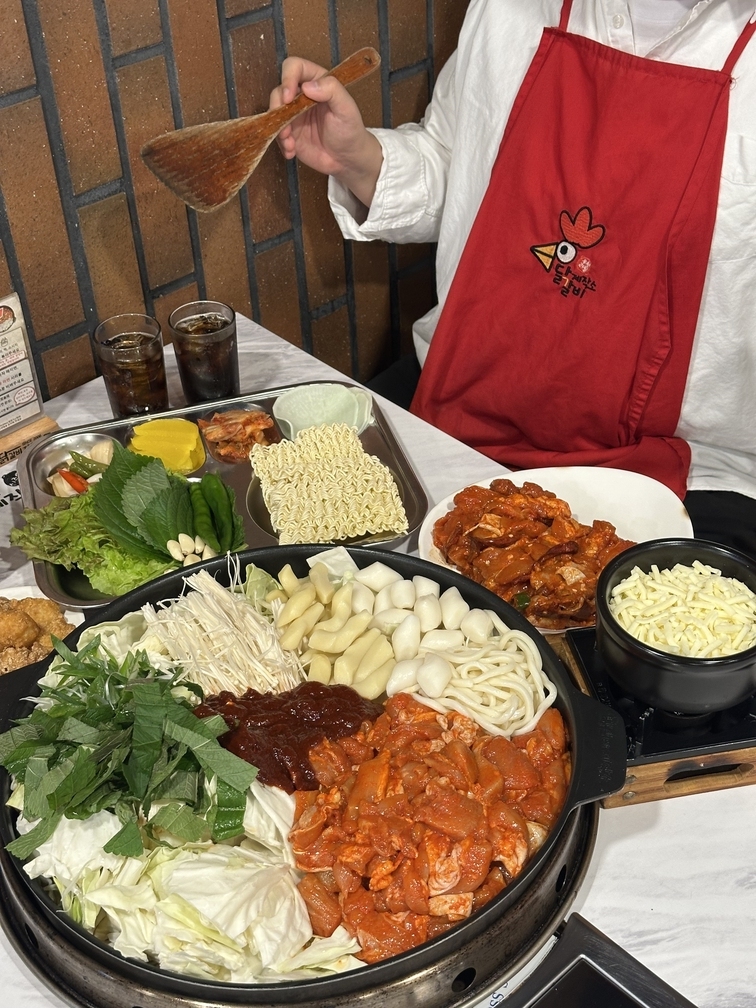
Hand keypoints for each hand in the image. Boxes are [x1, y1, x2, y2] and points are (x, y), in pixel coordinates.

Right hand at [270, 56, 382, 206]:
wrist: (347, 159)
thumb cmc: (350, 130)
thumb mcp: (346, 108)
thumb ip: (332, 90)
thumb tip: (307, 86)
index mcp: (317, 81)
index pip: (295, 67)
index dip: (288, 78)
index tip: (288, 98)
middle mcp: (302, 96)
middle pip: (279, 90)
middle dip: (277, 107)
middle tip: (286, 125)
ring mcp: (294, 115)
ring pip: (274, 113)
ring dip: (278, 128)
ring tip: (290, 144)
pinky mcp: (290, 133)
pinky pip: (277, 134)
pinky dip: (281, 143)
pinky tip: (292, 151)